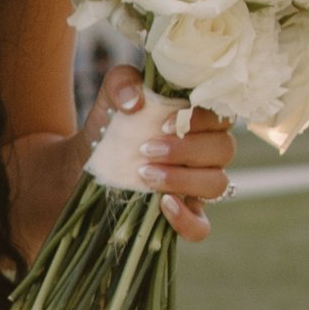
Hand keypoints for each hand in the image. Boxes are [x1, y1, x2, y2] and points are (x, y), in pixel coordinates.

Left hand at [92, 64, 234, 240]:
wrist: (84, 164)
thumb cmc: (110, 126)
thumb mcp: (112, 98)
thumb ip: (123, 82)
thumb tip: (135, 101)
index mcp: (200, 121)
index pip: (223, 117)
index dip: (202, 120)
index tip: (165, 124)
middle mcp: (206, 153)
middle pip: (224, 150)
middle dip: (186, 150)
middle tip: (146, 151)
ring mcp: (197, 186)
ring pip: (218, 184)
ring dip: (184, 179)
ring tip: (145, 175)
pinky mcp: (182, 215)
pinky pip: (201, 227)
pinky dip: (186, 219)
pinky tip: (163, 206)